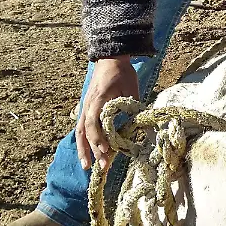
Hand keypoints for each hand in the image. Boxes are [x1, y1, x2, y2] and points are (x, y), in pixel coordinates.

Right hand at [76, 56, 139, 170]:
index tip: (107, 149)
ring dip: (83, 149)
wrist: (110, 58)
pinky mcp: (87, 109)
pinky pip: (82, 128)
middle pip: (85, 131)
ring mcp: (85, 107)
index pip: (93, 122)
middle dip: (92, 150)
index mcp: (98, 99)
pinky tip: (87, 154)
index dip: (99, 137)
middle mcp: (88, 105)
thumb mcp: (132, 88)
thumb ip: (135, 107)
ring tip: (87, 167)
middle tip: (102, 166)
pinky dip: (83, 142)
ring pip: (80, 132)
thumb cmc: (122, 73)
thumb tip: (145, 128)